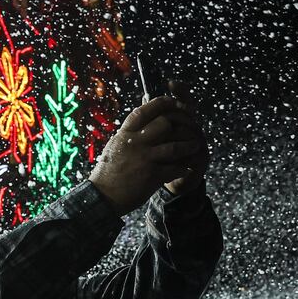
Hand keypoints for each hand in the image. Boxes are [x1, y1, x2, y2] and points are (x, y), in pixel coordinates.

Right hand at [90, 92, 202, 214]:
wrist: (103, 195)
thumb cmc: (109, 170)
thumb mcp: (116, 144)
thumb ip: (130, 129)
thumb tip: (142, 109)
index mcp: (125, 134)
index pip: (145, 110)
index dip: (163, 103)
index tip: (175, 103)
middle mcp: (134, 143)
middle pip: (164, 124)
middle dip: (179, 125)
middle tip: (190, 126)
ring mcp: (144, 159)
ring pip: (174, 146)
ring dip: (188, 146)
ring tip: (194, 146)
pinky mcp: (151, 176)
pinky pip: (175, 168)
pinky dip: (183, 168)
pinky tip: (186, 168)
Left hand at [161, 81, 208, 194]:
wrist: (173, 181)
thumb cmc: (162, 156)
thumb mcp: (155, 136)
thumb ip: (152, 118)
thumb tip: (144, 97)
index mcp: (183, 121)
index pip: (184, 100)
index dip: (180, 91)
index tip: (170, 82)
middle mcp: (194, 129)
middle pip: (188, 114)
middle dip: (175, 114)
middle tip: (163, 115)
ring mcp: (199, 143)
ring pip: (190, 132)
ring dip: (176, 134)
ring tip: (160, 138)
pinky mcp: (200, 160)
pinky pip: (192, 153)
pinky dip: (180, 154)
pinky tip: (167, 155)